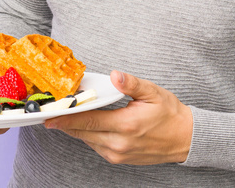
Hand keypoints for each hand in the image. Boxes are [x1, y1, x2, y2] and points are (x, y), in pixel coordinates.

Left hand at [43, 70, 192, 164]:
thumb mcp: (153, 93)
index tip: (50, 116)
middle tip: (51, 113)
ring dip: (76, 129)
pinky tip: (88, 125)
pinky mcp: (119, 159)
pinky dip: (89, 135)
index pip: (89, 121)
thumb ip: (131, 84)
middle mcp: (120, 143)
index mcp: (127, 124)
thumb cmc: (170, 114)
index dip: (67, 118)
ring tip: (67, 116)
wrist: (185, 139)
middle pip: (83, 133)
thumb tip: (114, 75)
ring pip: (88, 141)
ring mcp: (119, 154)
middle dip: (66, 123)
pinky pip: (96, 147)